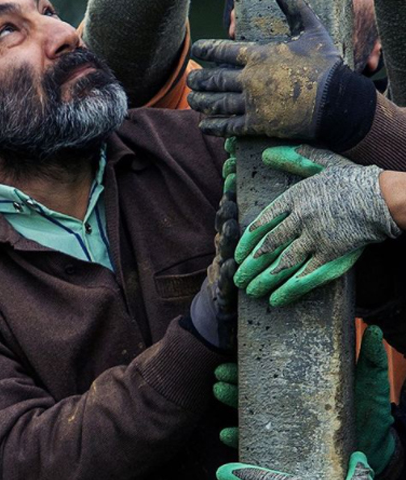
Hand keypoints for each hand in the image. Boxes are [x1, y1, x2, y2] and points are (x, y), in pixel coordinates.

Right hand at [186, 139, 238, 352]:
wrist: (217, 316)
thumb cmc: (238, 276)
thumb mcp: (244, 247)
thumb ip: (251, 222)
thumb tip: (262, 188)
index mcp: (232, 236)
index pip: (232, 205)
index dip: (231, 184)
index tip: (234, 162)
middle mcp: (223, 248)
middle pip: (224, 220)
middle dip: (227, 200)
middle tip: (231, 181)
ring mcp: (219, 268)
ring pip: (223, 248)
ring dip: (225, 234)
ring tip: (230, 221)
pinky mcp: (222, 294)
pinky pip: (223, 282)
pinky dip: (225, 274)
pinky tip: (228, 267)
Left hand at [188, 0, 376, 151]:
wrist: (337, 101)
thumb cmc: (325, 63)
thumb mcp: (310, 26)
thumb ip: (290, 1)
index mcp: (259, 55)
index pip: (222, 50)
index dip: (206, 50)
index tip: (196, 49)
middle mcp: (250, 79)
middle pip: (214, 78)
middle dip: (199, 78)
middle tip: (190, 78)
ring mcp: (252, 103)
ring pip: (217, 102)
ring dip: (201, 101)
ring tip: (192, 99)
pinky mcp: (258, 124)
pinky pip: (229, 126)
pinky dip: (214, 126)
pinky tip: (204, 124)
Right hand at [212, 326, 396, 476]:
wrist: (378, 451)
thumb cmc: (372, 415)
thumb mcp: (371, 384)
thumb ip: (371, 360)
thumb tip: (375, 330)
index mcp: (305, 384)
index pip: (275, 367)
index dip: (254, 358)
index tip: (237, 350)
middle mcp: (291, 403)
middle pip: (255, 387)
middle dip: (233, 379)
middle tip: (220, 373)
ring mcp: (286, 425)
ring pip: (250, 410)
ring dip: (231, 400)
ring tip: (219, 390)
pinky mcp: (285, 449)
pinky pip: (256, 443)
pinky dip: (238, 438)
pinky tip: (227, 434)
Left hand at [233, 145, 400, 307]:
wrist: (381, 198)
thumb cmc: (352, 180)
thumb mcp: (321, 164)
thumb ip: (294, 160)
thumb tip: (267, 152)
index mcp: (295, 197)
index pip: (262, 221)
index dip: (248, 240)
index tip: (238, 253)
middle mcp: (300, 219)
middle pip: (269, 245)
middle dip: (251, 264)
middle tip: (238, 277)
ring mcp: (315, 238)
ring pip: (282, 263)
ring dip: (264, 279)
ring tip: (251, 290)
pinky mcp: (331, 254)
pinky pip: (305, 276)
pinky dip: (289, 289)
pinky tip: (276, 299)